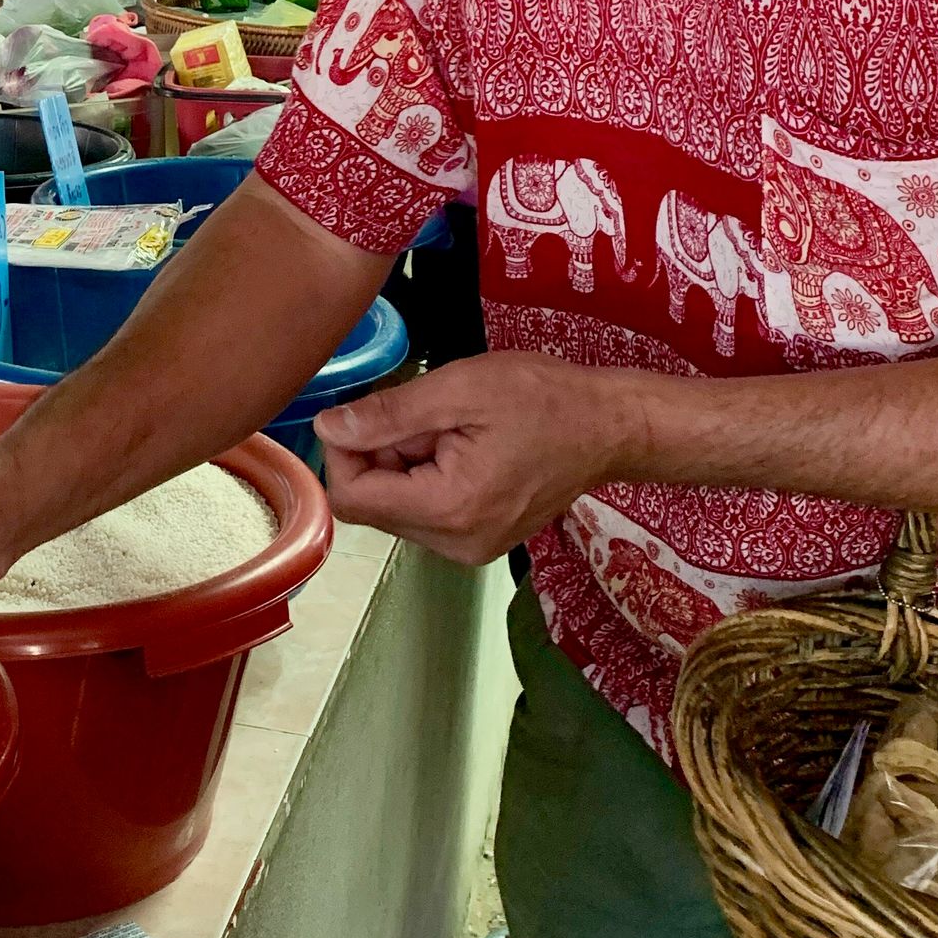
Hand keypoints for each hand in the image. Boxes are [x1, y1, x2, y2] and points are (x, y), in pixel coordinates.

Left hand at [313, 352, 651, 565]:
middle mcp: (455, 544)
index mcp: (449, 510)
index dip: (345, 453)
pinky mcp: (480, 540)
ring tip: (450, 430)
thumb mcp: (457, 389)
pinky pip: (424, 512)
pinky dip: (425, 476)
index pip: (351, 498)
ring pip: (395, 507)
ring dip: (403, 464)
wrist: (611, 426)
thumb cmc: (543, 399)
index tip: (370, 414)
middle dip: (378, 455)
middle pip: (371, 505)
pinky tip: (460, 446)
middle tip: (424, 416)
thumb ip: (386, 415)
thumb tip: (327, 428)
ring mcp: (469, 548)